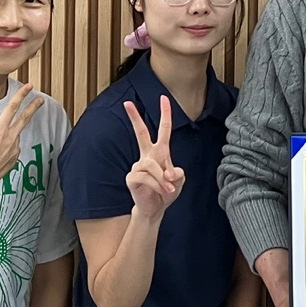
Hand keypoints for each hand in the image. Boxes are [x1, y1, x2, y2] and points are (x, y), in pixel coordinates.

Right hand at [0, 85, 43, 198]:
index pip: (12, 108)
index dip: (21, 96)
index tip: (29, 87)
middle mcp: (10, 138)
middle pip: (25, 118)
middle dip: (33, 107)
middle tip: (40, 99)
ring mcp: (14, 150)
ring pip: (13, 137)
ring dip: (6, 137)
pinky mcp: (14, 159)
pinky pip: (11, 149)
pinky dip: (5, 149)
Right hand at [124, 97, 185, 218]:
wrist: (156, 208)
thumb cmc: (167, 191)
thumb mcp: (179, 180)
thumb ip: (177, 174)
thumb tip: (168, 173)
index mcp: (160, 151)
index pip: (163, 129)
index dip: (165, 114)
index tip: (163, 98)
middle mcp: (147, 155)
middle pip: (140, 133)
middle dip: (134, 118)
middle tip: (127, 103)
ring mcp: (138, 166)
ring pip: (152, 165)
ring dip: (163, 179)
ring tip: (169, 189)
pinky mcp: (131, 178)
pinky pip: (147, 178)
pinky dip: (158, 185)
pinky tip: (162, 192)